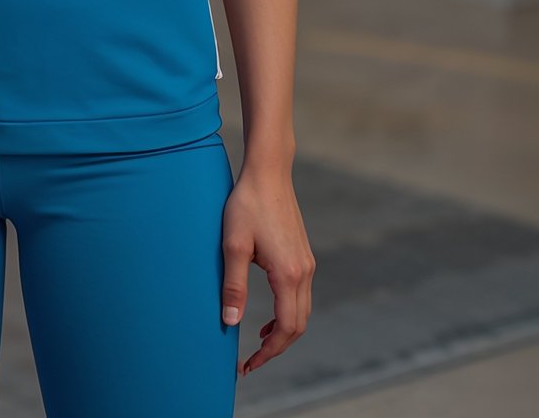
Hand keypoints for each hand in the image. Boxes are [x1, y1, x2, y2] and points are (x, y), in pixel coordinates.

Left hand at [220, 164, 312, 376]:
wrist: (268, 173)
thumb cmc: (246, 205)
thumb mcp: (232, 246)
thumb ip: (233, 286)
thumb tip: (231, 322)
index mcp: (288, 274)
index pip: (285, 328)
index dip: (268, 352)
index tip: (248, 365)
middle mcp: (304, 272)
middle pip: (298, 325)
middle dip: (276, 348)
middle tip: (251, 362)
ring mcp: (307, 264)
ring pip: (302, 312)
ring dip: (283, 332)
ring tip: (257, 343)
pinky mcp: (303, 256)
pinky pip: (300, 297)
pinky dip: (287, 315)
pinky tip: (267, 317)